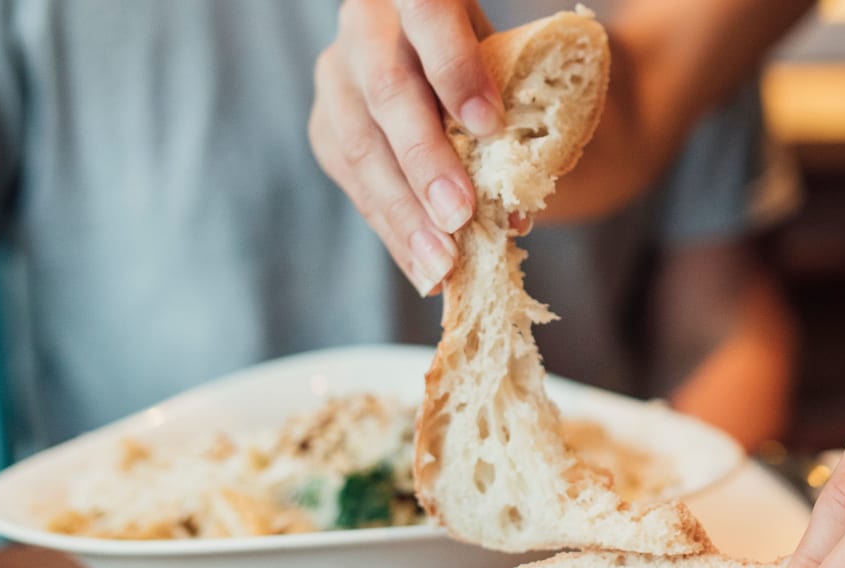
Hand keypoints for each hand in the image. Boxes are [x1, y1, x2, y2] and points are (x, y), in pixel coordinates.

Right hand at [309, 0, 502, 294]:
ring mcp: (338, 75)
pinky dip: (392, 227)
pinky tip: (422, 264)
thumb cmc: (499, 68)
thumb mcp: (513, 70)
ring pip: (359, 143)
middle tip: (461, 215)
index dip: (455, 66)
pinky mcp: (326, 125)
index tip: (488, 125)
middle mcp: (368, 25)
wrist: (453, 67)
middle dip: (425, 160)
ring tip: (441, 262)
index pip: (428, 12)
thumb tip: (517, 209)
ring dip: (404, 210)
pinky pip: (353, 180)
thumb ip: (518, 113)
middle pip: (388, 89)